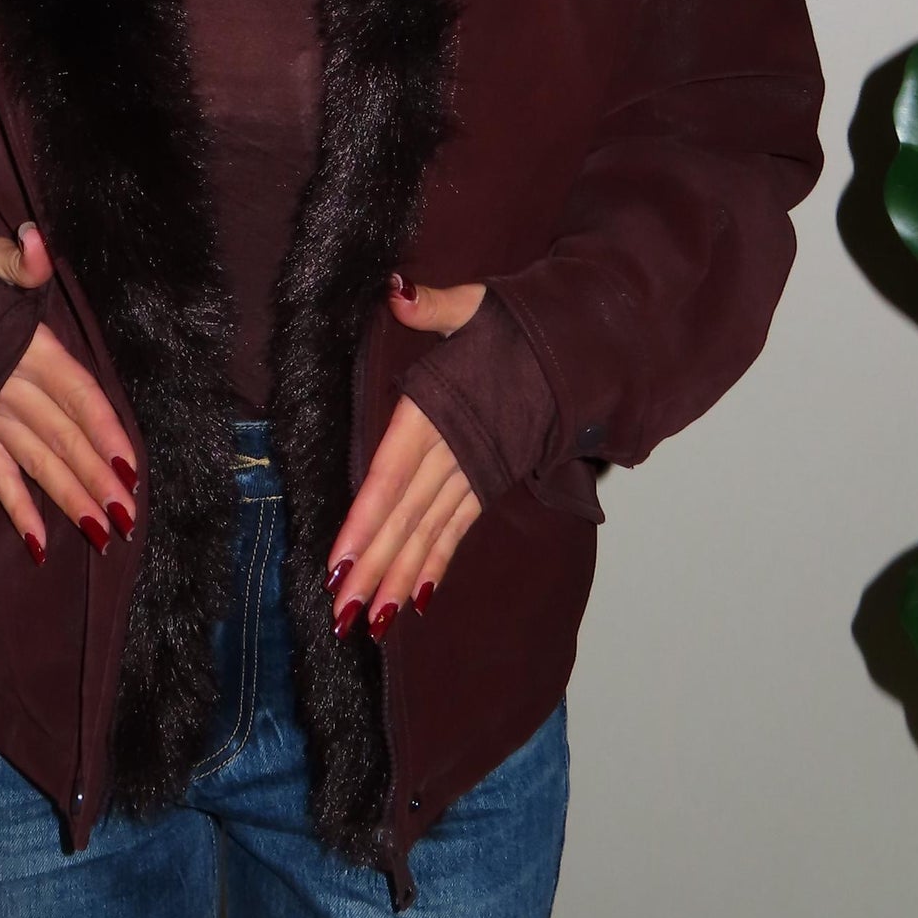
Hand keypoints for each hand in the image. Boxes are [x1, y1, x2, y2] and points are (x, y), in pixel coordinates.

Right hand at [0, 223, 137, 566]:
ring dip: (68, 499)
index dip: (103, 428)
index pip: (76, 393)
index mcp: (28, 347)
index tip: (129, 465)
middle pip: (62, 438)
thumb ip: (23, 261)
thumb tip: (35, 240)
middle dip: (96, 480)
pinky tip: (36, 543)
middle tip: (128, 519)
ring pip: (36, 462)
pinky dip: (16, 507)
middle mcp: (10, 386)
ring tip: (102, 534)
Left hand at [323, 275, 486, 639]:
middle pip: (406, 519)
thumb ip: (434, 306)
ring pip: (430, 534)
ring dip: (400, 580)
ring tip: (370, 624)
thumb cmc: (516, 327)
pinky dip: (436, 564)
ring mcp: (473, 471)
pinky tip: (417, 601)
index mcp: (437, 410)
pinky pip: (457, 530)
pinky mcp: (487, 481)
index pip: (392, 473)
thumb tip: (396, 292)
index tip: (339, 561)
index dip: (366, 520)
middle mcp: (453, 450)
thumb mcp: (475, 305)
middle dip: (373, 569)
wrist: (578, 349)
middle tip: (341, 616)